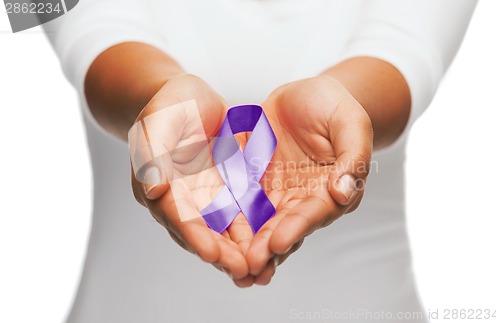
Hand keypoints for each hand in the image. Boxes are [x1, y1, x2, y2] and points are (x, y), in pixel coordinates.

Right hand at [129, 74, 252, 280]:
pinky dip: (253, 229)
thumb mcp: (158, 120)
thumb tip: (153, 189)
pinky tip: (271, 243)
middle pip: (201, 230)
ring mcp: (205, 196)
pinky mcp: (226, 189)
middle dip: (221, 253)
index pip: (175, 214)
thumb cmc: (169, 105)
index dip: (192, 234)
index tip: (210, 253)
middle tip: (242, 271)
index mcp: (159, 184)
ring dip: (239, 249)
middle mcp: (182, 198)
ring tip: (260, 268)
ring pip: (222, 228)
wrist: (190, 99)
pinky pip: (241, 212)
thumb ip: (153, 152)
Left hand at [244, 76, 373, 283]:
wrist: (306, 95)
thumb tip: (343, 192)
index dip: (296, 228)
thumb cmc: (334, 106)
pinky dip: (228, 219)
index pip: (314, 213)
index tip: (278, 243)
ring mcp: (276, 192)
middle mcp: (303, 198)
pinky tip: (213, 235)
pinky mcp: (254, 182)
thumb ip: (353, 157)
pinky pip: (239, 201)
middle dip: (266, 247)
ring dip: (246, 244)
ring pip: (260, 222)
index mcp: (331, 190)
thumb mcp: (350, 123)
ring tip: (230, 265)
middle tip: (248, 267)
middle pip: (284, 226)